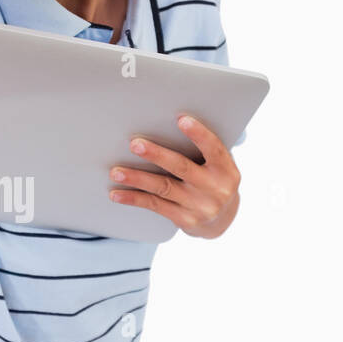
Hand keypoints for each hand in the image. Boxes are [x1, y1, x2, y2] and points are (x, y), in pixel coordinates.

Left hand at [108, 114, 240, 238]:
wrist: (222, 221)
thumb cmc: (213, 182)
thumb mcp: (218, 166)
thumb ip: (202, 151)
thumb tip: (167, 126)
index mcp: (226, 170)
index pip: (214, 149)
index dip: (198, 134)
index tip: (181, 120)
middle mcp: (215, 189)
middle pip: (182, 167)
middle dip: (157, 155)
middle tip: (135, 145)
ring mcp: (200, 206)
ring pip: (163, 187)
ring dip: (137, 178)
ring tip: (116, 172)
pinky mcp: (185, 220)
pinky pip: (155, 205)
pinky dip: (134, 198)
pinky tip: (116, 194)